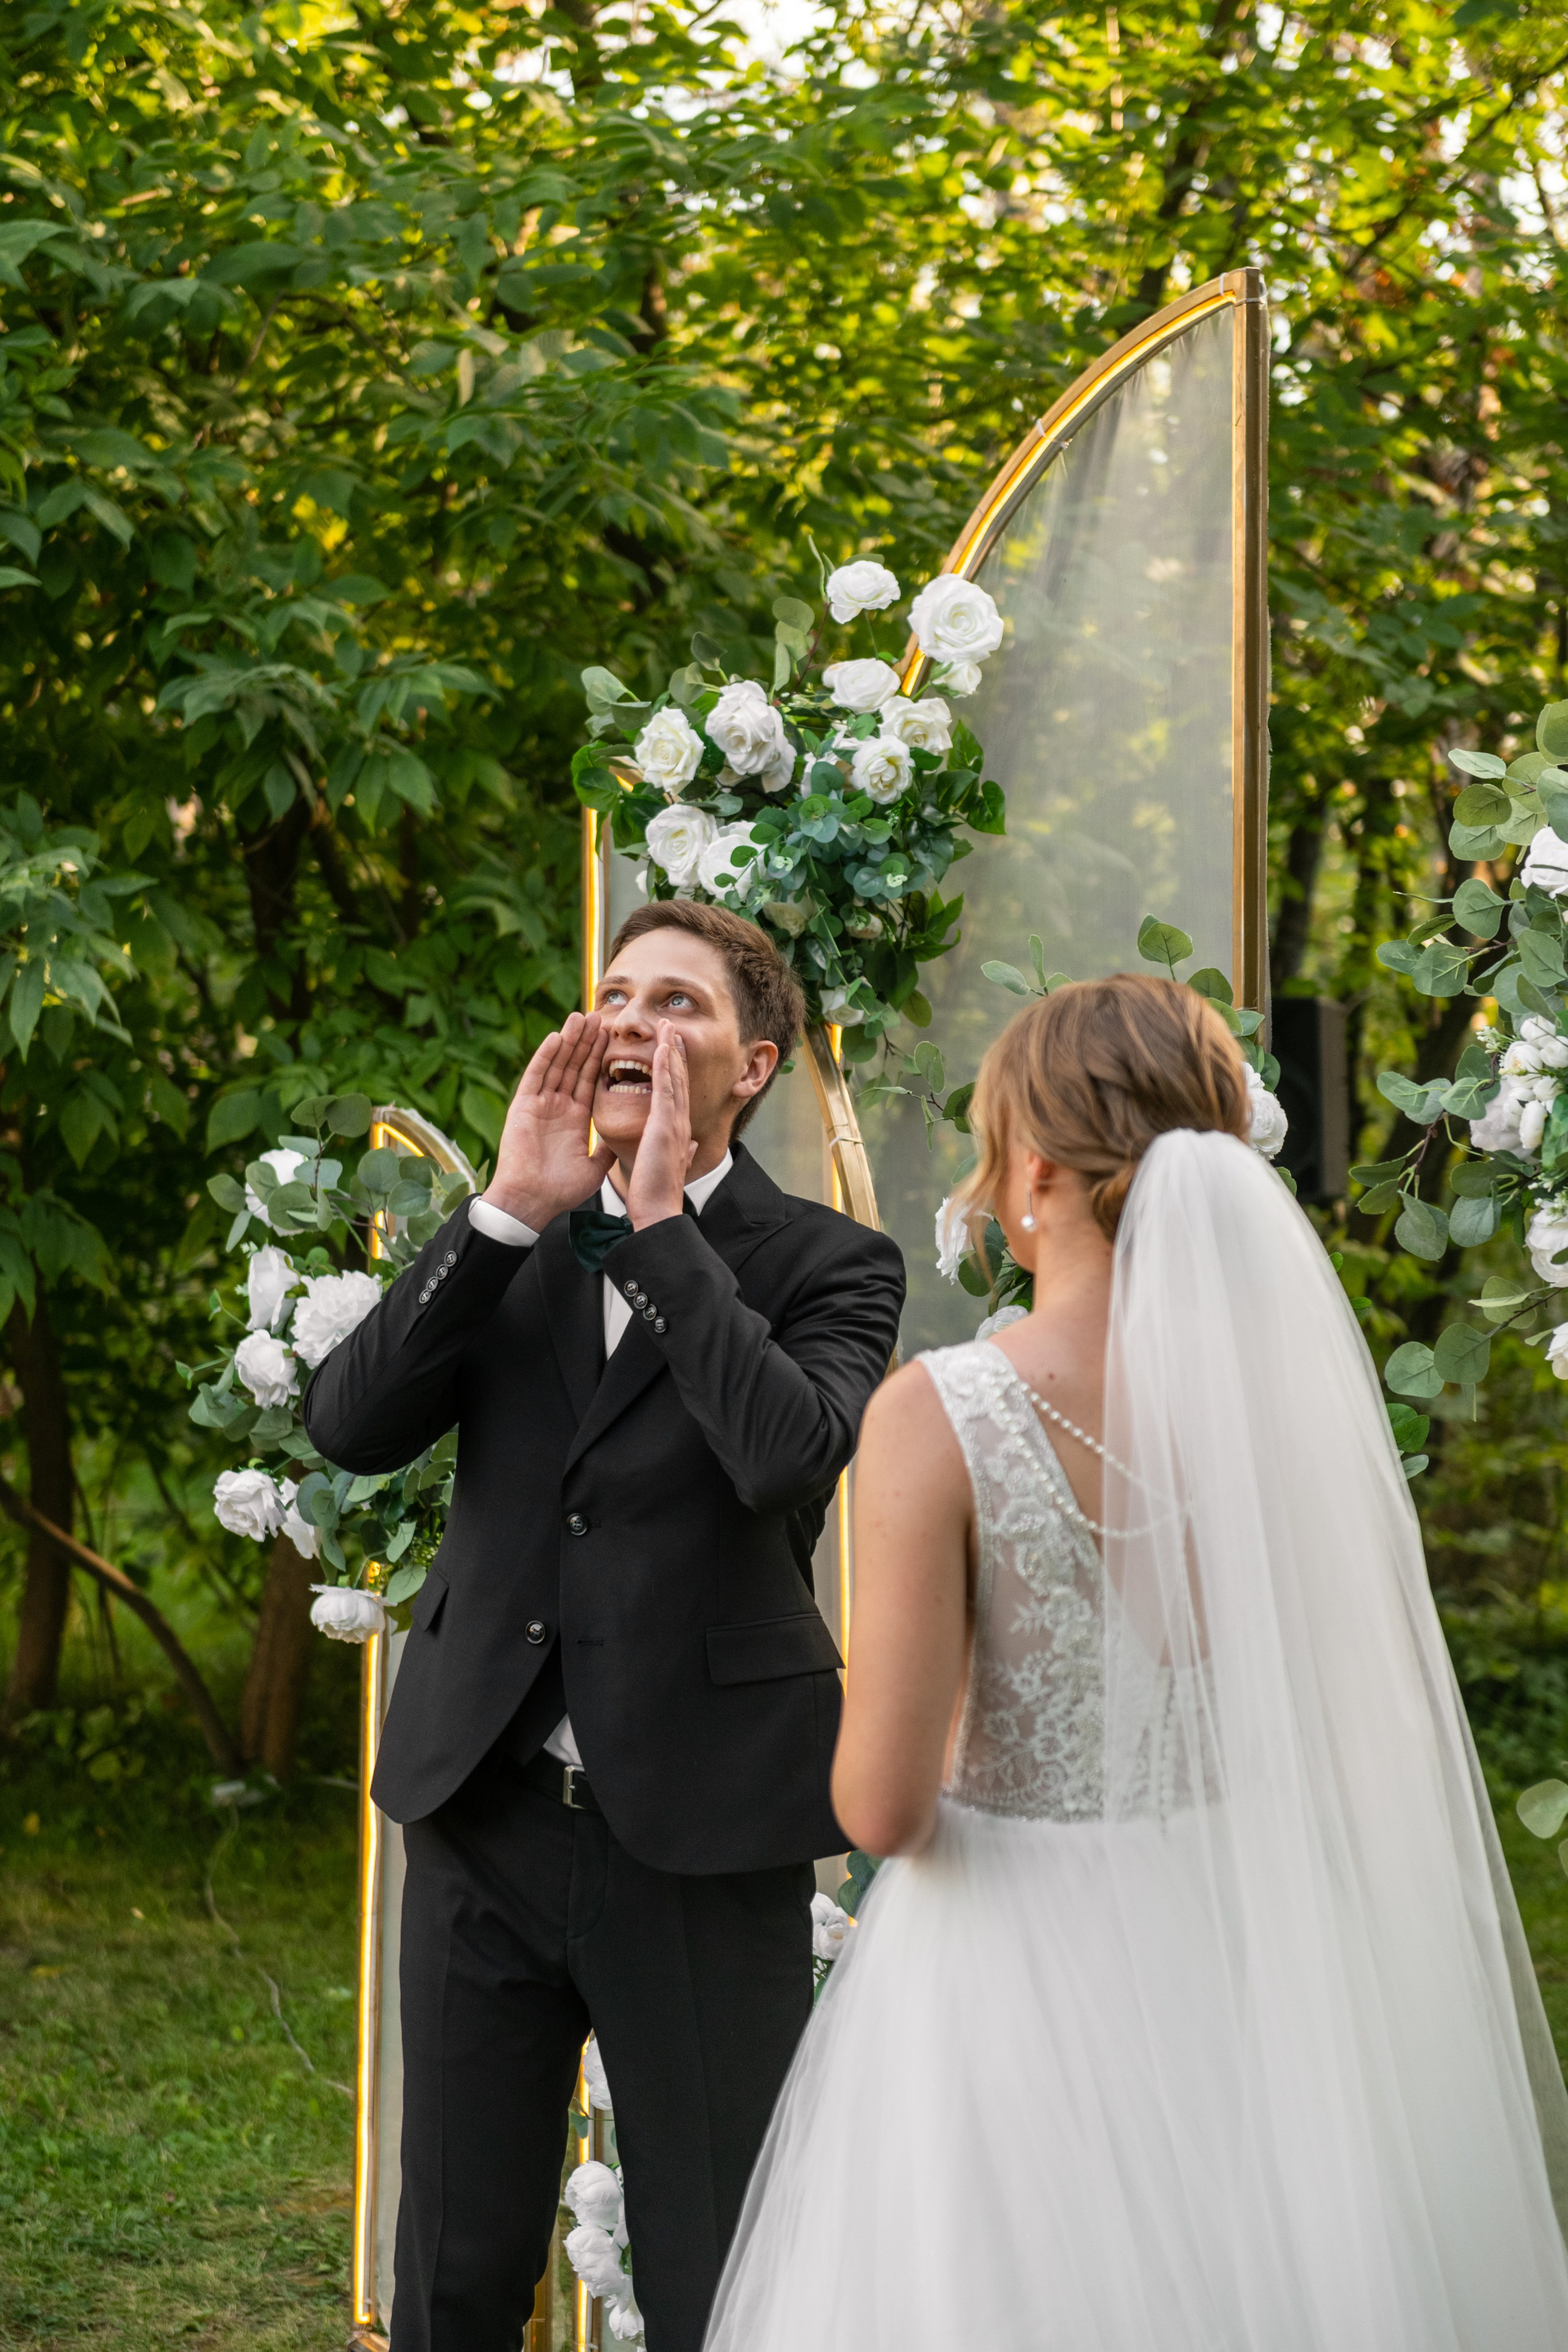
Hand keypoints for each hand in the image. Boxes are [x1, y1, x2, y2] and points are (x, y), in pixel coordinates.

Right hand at [481, 1012, 614, 1229]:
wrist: (532, 1202)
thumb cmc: (560, 1190)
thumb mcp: (594, 1167)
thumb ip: (607, 1147)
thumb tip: (627, 1137)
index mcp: (575, 1119)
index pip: (590, 1080)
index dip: (599, 1058)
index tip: (611, 1037)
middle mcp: (558, 1107)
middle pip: (574, 1066)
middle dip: (586, 1042)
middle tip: (599, 1017)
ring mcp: (540, 1105)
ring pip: (557, 1065)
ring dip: (569, 1041)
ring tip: (581, 1017)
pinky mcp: (524, 1106)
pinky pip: (536, 1076)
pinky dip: (546, 1056)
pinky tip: (557, 1037)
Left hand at [627, 1021, 696, 1229]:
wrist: (659, 1210)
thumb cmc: (659, 1192)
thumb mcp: (674, 1166)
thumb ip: (685, 1152)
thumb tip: (694, 1144)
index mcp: (679, 1130)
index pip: (678, 1092)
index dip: (676, 1068)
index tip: (672, 1048)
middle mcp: (680, 1122)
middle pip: (679, 1079)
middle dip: (676, 1051)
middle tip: (671, 1026)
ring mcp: (674, 1122)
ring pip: (674, 1078)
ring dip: (671, 1050)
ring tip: (667, 1027)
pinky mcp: (665, 1126)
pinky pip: (665, 1089)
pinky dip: (665, 1067)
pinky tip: (662, 1048)